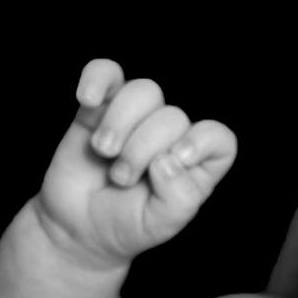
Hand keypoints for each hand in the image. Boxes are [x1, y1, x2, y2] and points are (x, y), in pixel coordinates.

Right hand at [36, 59, 237, 266]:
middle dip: (142, 149)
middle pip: (173, 117)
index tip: (176, 159)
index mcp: (195, 165)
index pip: (218, 139)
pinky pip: (106, 72)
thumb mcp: (161, 225)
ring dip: (120, 122)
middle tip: (121, 179)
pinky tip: (86, 100)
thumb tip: (168, 161)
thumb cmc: (127, 225)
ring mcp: (137, 118)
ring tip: (103, 151)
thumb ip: (178, 197)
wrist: (79, 226)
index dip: (202, 142)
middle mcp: (171, 137)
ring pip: (144, 91)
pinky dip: (96, 79)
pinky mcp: (101, 107)